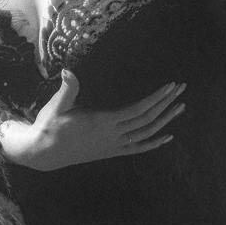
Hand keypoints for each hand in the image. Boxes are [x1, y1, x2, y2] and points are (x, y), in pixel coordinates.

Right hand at [0, 71, 185, 171]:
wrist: (44, 153)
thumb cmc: (50, 126)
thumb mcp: (56, 106)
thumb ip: (67, 89)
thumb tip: (68, 71)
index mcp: (102, 121)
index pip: (137, 109)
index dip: (156, 98)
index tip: (170, 85)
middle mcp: (112, 135)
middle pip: (147, 119)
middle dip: (166, 103)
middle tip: (181, 88)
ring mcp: (113, 146)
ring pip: (146, 133)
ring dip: (165, 120)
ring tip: (181, 107)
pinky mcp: (111, 152)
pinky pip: (138, 149)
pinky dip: (154, 143)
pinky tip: (167, 137)